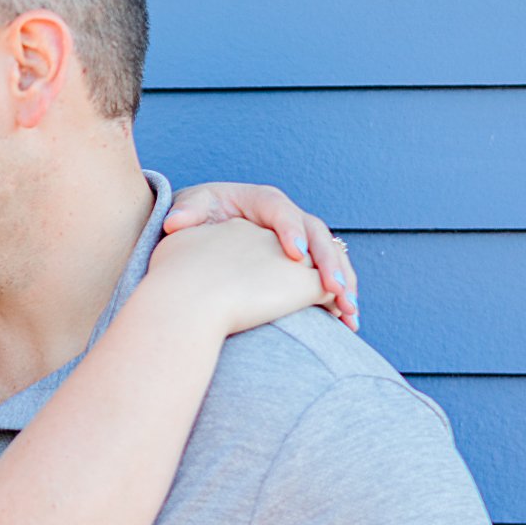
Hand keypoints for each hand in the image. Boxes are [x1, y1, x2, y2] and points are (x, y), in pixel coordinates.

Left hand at [145, 217, 330, 336]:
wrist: (206, 233)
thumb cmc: (197, 217)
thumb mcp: (190, 210)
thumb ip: (187, 213)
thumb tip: (176, 222)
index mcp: (263, 201)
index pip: (282, 212)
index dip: (291, 231)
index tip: (295, 254)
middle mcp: (289, 218)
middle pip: (318, 234)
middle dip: (328, 262)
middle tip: (334, 290)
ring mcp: (300, 240)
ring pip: (331, 257)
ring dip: (343, 284)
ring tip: (348, 312)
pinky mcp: (303, 264)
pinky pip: (328, 278)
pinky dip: (340, 298)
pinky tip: (346, 323)